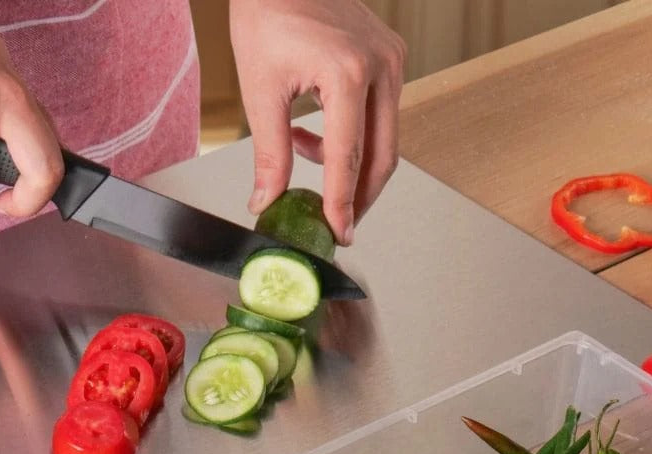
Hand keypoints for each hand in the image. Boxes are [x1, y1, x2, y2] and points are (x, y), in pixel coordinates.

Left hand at [229, 0, 404, 244]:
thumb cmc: (268, 12)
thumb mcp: (261, 91)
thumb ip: (269, 154)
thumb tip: (267, 200)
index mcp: (349, 72)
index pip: (348, 158)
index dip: (342, 204)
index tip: (339, 234)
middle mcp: (381, 65)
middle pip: (381, 156)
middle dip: (359, 197)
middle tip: (339, 225)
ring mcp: (391, 60)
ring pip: (384, 139)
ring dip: (351, 167)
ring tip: (312, 175)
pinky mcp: (389, 58)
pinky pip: (379, 115)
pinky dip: (352, 138)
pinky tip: (314, 139)